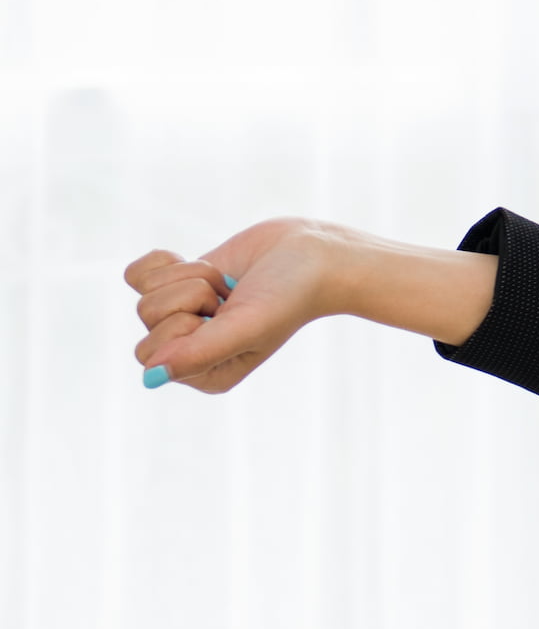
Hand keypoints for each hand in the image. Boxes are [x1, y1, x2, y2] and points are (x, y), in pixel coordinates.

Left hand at [124, 217, 357, 392]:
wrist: (312, 252)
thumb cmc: (290, 294)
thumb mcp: (248, 326)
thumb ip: (200, 353)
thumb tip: (151, 376)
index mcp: (205, 373)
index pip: (149, 352)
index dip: (183, 324)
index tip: (224, 315)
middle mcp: (189, 350)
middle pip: (146, 315)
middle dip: (190, 294)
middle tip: (231, 298)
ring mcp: (183, 316)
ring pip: (144, 291)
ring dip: (193, 276)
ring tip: (229, 284)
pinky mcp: (178, 284)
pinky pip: (137, 273)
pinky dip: (170, 260)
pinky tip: (207, 267)